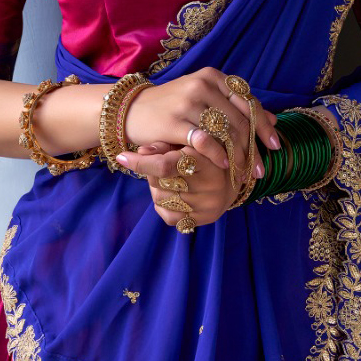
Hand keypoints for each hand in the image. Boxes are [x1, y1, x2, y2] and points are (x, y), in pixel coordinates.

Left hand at [118, 141, 265, 227]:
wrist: (237, 176)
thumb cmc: (208, 152)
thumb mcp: (191, 141)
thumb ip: (166, 144)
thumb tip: (140, 152)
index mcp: (207, 160)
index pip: (166, 165)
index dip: (141, 162)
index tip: (122, 156)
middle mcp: (210, 186)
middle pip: (160, 182)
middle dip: (153, 171)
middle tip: (160, 164)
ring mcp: (207, 206)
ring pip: (161, 198)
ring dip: (157, 187)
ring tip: (171, 178)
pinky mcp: (204, 219)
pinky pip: (168, 216)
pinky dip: (163, 204)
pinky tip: (174, 193)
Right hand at [122, 67, 279, 179]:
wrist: (131, 111)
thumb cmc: (172, 107)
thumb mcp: (205, 99)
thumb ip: (236, 107)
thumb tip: (275, 120)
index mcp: (213, 77)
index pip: (248, 101)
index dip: (264, 125)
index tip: (275, 145)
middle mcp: (202, 85)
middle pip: (239, 119)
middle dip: (254, 148)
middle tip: (261, 169)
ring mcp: (188, 102)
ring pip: (225, 132)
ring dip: (239, 156)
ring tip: (245, 173)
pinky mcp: (173, 121)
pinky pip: (204, 141)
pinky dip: (217, 155)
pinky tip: (224, 165)